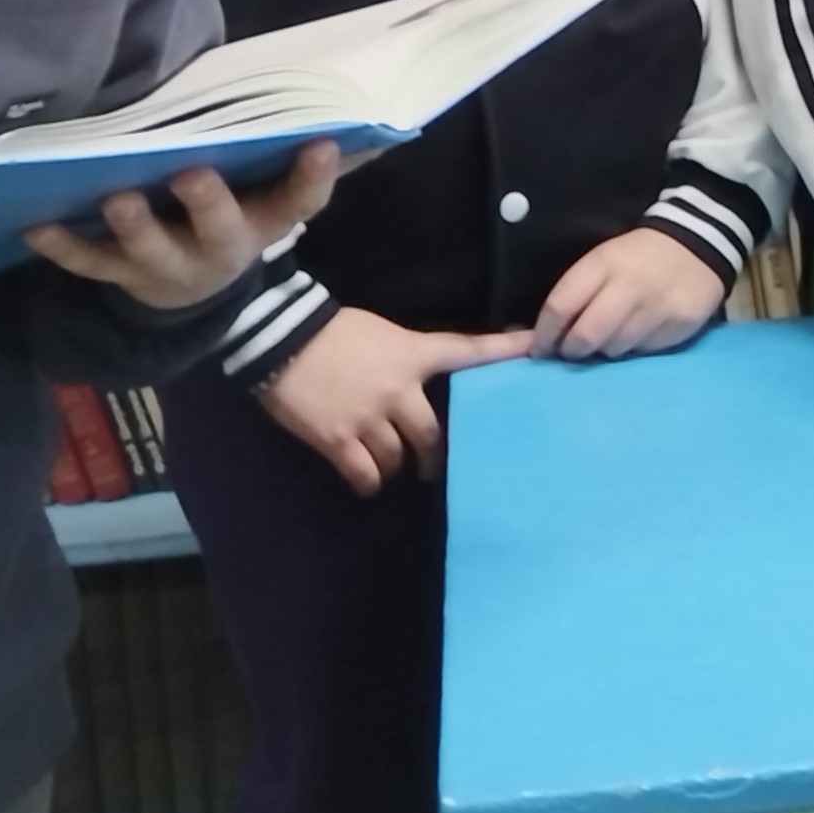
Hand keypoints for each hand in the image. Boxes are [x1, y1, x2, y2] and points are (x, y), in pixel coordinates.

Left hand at [20, 142, 345, 312]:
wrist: (193, 291)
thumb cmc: (236, 213)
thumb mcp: (271, 194)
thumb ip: (300, 160)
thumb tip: (361, 117)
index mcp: (264, 222)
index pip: (299, 202)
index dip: (313, 177)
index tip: (322, 143)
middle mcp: (220, 249)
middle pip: (219, 229)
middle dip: (207, 203)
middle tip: (192, 172)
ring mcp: (167, 266)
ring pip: (150, 251)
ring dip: (135, 227)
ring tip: (118, 198)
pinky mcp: (121, 275)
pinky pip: (89, 263)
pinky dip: (62, 245)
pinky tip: (33, 223)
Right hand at [255, 307, 530, 493]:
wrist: (278, 338)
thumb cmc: (327, 330)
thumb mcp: (379, 333)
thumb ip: (405, 356)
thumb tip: (418, 379)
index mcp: (411, 353)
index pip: (466, 350)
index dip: (503, 350)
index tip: (535, 348)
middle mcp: (399, 388)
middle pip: (433, 433)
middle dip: (434, 454)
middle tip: (434, 466)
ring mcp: (369, 417)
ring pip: (399, 457)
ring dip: (397, 466)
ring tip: (392, 468)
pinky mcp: (338, 440)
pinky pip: (365, 474)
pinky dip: (369, 481)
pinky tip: (367, 481)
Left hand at [531, 227, 730, 361]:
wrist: (696, 246)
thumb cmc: (636, 259)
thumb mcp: (601, 263)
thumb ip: (571, 297)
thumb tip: (533, 341)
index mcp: (602, 263)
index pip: (560, 307)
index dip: (544, 335)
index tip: (540, 350)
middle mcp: (629, 284)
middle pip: (586, 335)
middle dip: (573, 350)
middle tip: (575, 350)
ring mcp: (658, 305)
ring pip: (614, 349)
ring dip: (605, 350)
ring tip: (612, 336)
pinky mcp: (680, 322)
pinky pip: (644, 352)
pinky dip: (635, 349)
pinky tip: (641, 332)